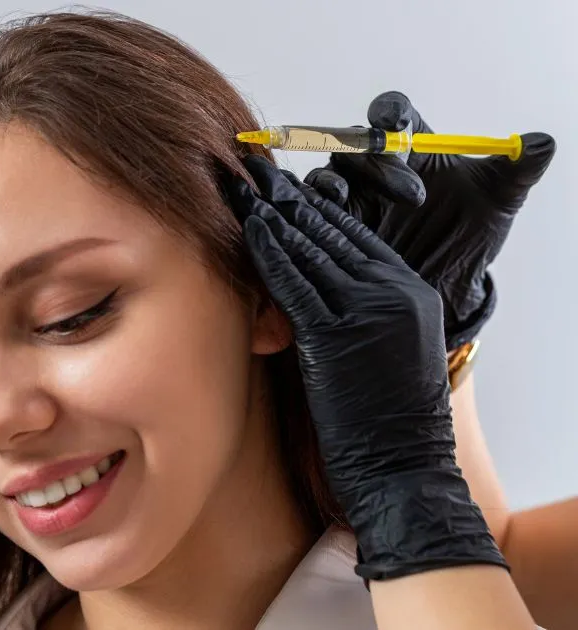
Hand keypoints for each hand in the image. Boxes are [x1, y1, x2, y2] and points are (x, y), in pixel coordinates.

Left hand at [226, 155, 506, 579]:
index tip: (279, 184)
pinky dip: (269, 253)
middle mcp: (393, 292)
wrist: (404, 469)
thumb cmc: (386, 423)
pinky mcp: (339, 336)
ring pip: (312, 249)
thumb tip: (306, 289)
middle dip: (286, 198)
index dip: (312, 207)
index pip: (353, 234)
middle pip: (330, 231)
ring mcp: (368, 311)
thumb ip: (356, 312)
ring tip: (239, 186)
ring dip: (270, 215)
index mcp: (408, 291)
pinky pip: (296, 283)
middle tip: (251, 167)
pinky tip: (247, 228)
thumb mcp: (382, 352)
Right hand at [303, 91, 555, 348]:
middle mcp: (374, 163)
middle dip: (378, 163)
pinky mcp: (329, 223)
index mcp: (411, 145)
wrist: (445, 281)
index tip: (401, 127)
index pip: (392, 113)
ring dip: (337, 185)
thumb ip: (519, 169)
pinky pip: (307, 208)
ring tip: (353, 204)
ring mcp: (349, 193)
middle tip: (413, 195)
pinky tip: (326, 220)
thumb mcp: (500, 200)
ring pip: (328, 173)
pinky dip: (310, 208)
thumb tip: (543, 142)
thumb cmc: (469, 233)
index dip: (391, 114)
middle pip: (356, 142)